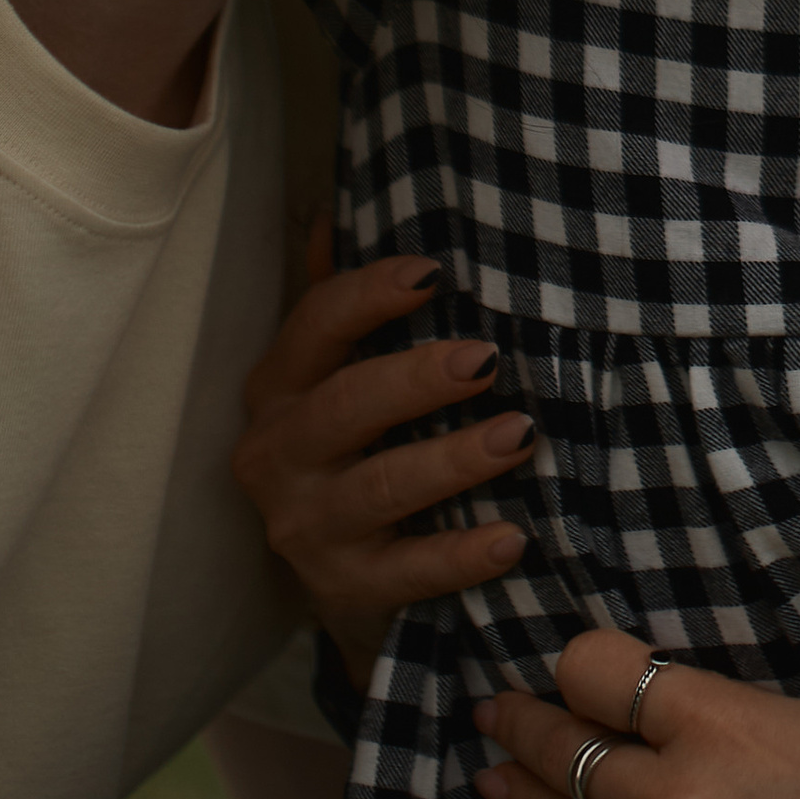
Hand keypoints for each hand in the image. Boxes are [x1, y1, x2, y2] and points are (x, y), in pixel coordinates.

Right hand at [231, 234, 532, 683]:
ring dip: (452, 460)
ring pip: (379, 488)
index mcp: (280, 386)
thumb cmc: (357, 448)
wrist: (350, 581)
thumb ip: (340, 304)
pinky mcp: (345, 587)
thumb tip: (329, 211)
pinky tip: (512, 537)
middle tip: (486, 359)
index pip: (316, 325)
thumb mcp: (341, 376)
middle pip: (345, 406)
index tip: (434, 273)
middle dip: (416, 380)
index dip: (369, 294)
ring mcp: (307, 525)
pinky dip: (460, 555)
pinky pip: (406, 571)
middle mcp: (279, 452)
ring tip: (520, 436)